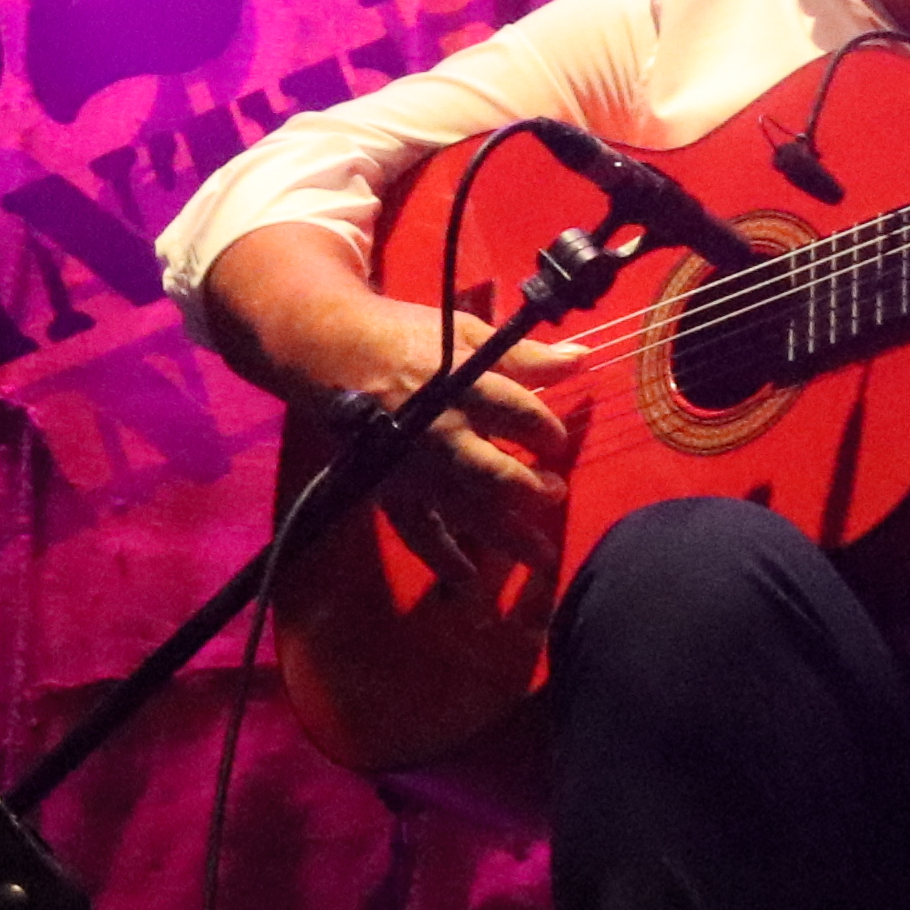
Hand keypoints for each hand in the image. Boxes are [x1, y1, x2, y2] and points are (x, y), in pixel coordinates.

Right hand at [309, 284, 590, 587]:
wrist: (328, 349)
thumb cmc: (404, 335)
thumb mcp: (467, 333)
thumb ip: (524, 357)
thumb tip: (581, 361)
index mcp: (462, 385)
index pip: (519, 414)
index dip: (547, 431)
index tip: (556, 442)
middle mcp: (440, 430)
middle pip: (494, 472)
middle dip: (531, 490)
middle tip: (556, 493)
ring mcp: (413, 464)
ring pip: (464, 509)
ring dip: (505, 535)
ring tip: (540, 555)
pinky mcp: (389, 484)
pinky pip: (415, 528)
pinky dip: (441, 555)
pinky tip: (469, 576)